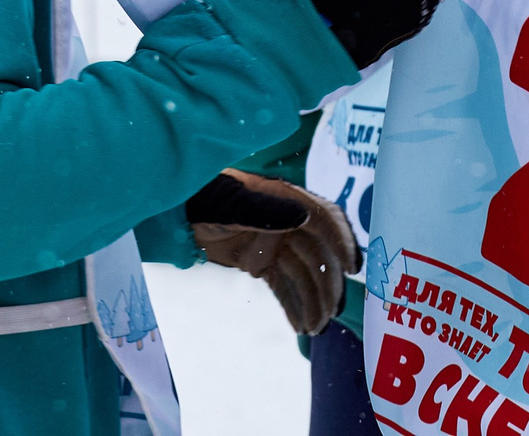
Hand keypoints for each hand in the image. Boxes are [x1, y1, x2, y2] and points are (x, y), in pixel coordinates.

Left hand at [185, 170, 357, 335]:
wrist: (175, 213)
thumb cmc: (203, 198)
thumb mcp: (231, 202)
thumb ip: (265, 209)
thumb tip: (305, 215)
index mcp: (286, 201)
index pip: (324, 220)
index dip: (341, 241)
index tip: (352, 268)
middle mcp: (287, 222)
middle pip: (318, 255)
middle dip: (327, 285)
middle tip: (330, 315)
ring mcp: (275, 244)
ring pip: (302, 274)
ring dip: (312, 301)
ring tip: (315, 329)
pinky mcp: (260, 262)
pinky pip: (283, 285)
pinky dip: (293, 305)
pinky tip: (300, 326)